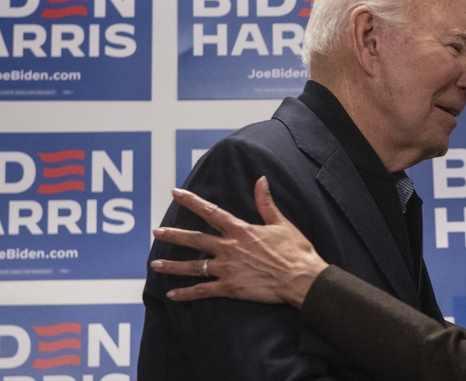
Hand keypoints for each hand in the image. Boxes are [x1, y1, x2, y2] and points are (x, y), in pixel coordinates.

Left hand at [150, 176, 328, 307]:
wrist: (301, 278)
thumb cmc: (295, 251)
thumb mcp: (282, 223)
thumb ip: (266, 203)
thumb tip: (261, 180)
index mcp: (241, 230)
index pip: (211, 212)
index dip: (192, 201)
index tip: (175, 193)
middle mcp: (229, 248)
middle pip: (195, 240)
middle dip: (173, 235)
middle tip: (156, 232)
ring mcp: (228, 269)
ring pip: (194, 266)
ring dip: (173, 265)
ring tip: (155, 264)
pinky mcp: (231, 288)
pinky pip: (204, 291)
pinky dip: (187, 293)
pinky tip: (172, 294)